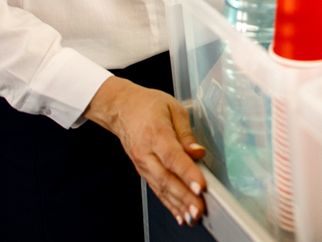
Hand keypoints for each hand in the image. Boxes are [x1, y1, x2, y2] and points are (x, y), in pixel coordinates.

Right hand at [84, 76, 206, 224]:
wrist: (121, 109)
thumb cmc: (148, 105)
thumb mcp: (173, 108)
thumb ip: (186, 133)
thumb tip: (198, 152)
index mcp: (155, 133)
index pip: (173, 157)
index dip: (187, 173)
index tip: (200, 186)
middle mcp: (146, 152)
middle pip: (166, 178)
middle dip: (184, 197)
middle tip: (199, 209)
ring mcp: (142, 164)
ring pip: (161, 188)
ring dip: (177, 204)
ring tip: (192, 217)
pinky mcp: (142, 171)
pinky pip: (157, 189)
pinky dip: (169, 204)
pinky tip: (180, 214)